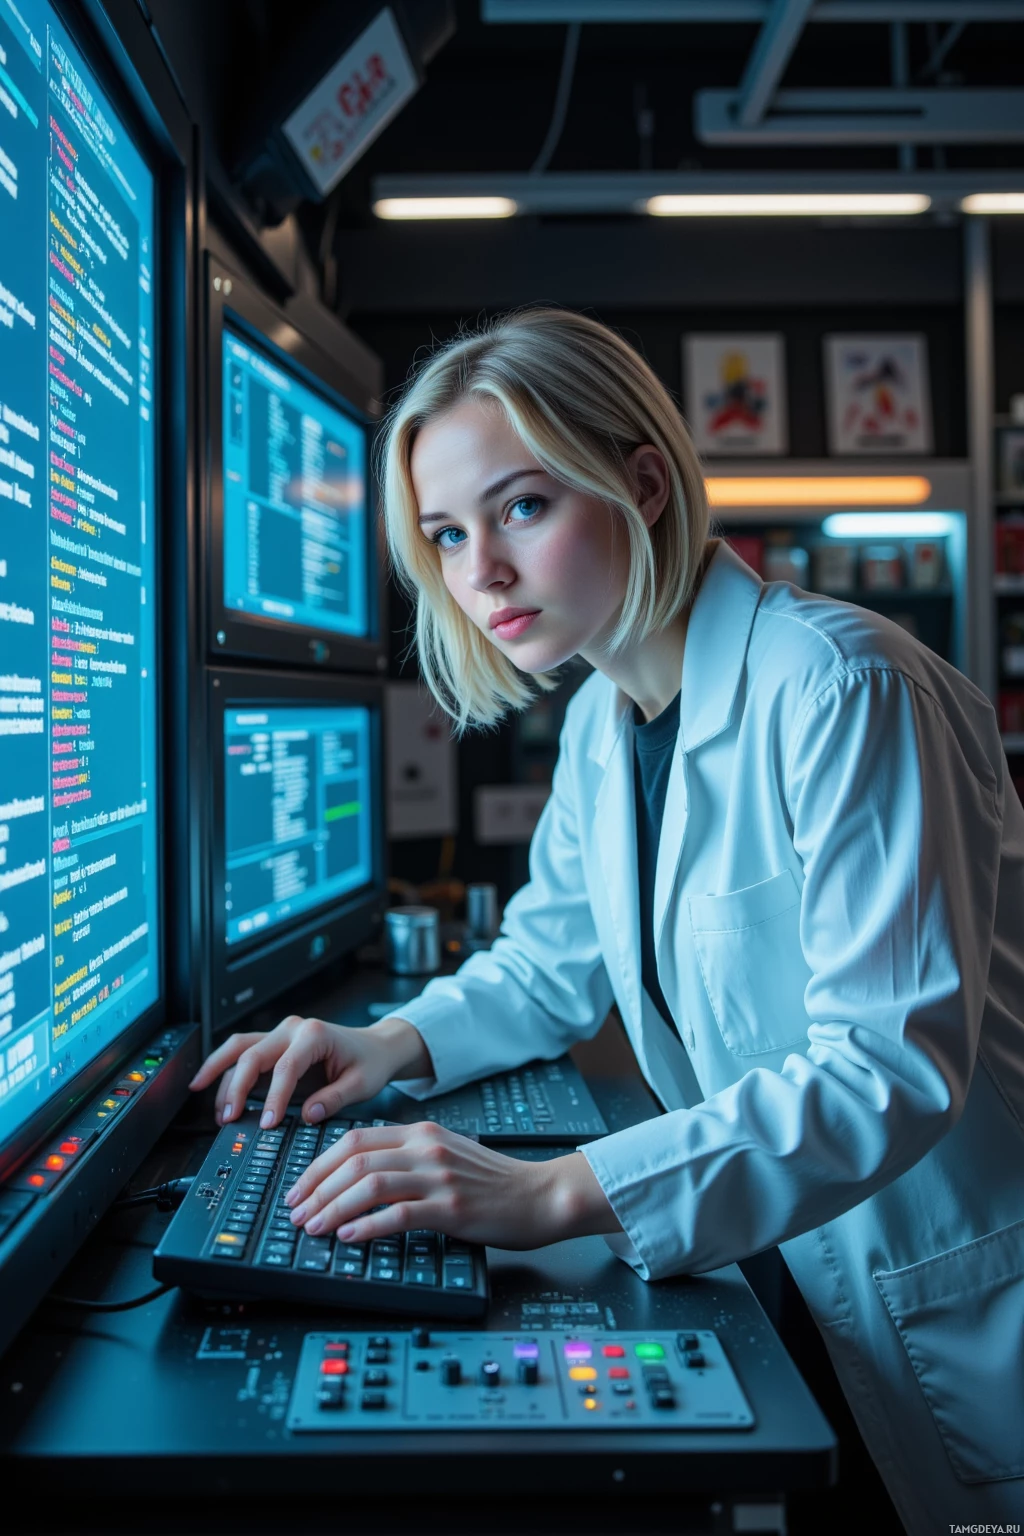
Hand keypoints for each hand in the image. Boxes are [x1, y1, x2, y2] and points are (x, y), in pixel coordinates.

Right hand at [187, 1013, 430, 1128]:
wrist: (376, 1046)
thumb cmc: (370, 1062)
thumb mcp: (362, 1083)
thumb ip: (335, 1098)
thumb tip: (308, 1115)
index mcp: (315, 1035)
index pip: (285, 1067)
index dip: (274, 1097)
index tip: (267, 1123)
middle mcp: (293, 1029)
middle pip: (253, 1054)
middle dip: (237, 1087)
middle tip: (229, 1118)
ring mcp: (281, 1034)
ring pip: (239, 1048)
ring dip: (220, 1073)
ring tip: (213, 1106)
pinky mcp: (275, 1045)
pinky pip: (242, 1052)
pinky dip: (223, 1068)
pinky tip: (207, 1085)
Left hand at [283, 1121, 621, 1248]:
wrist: (541, 1195)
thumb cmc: (493, 1182)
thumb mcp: (446, 1155)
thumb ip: (407, 1158)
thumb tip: (357, 1178)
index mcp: (421, 1132)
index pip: (354, 1140)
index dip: (318, 1165)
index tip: (299, 1188)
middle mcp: (426, 1148)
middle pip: (354, 1160)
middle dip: (316, 1187)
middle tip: (296, 1211)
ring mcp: (438, 1177)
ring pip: (369, 1184)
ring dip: (333, 1207)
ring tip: (313, 1227)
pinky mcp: (451, 1207)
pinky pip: (398, 1214)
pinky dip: (367, 1226)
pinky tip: (348, 1237)